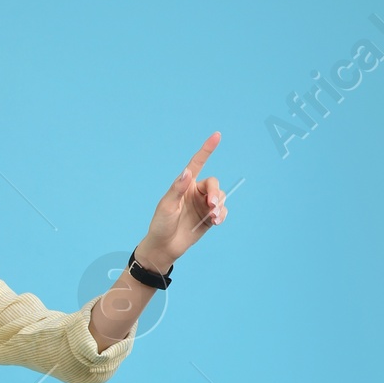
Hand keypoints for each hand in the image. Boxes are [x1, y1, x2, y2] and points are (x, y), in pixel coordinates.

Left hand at [137, 132, 226, 270]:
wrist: (164, 247)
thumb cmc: (161, 225)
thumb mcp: (166, 206)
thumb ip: (177, 189)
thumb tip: (187, 172)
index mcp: (184, 185)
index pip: (197, 164)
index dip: (207, 149)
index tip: (217, 135)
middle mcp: (195, 192)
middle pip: (213, 184)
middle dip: (215, 192)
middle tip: (212, 205)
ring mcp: (203, 205)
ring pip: (220, 197)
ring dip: (219, 205)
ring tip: (213, 217)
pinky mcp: (209, 218)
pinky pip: (222, 211)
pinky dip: (221, 215)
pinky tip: (215, 221)